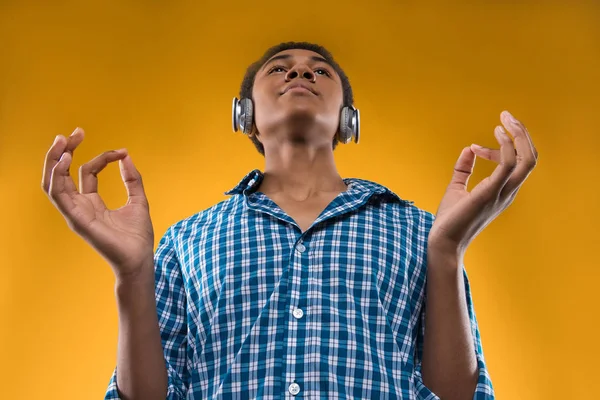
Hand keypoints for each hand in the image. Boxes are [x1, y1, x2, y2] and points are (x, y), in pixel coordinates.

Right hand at [41, 128, 154, 279]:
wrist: (140, 259)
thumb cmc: (138, 236)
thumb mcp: (138, 200)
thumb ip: (132, 179)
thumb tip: (126, 155)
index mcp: (92, 202)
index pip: (88, 171)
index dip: (103, 157)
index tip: (121, 152)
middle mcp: (80, 206)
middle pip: (62, 173)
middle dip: (65, 151)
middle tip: (75, 132)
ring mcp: (75, 213)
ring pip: (53, 182)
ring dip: (54, 160)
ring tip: (64, 141)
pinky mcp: (76, 219)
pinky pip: (58, 195)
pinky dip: (57, 176)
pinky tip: (65, 159)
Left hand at [428, 110, 537, 259]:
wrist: (443, 240)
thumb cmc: (451, 219)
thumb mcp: (456, 188)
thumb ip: (464, 169)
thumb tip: (469, 149)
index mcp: (504, 191)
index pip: (518, 163)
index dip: (501, 148)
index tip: (474, 148)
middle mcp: (508, 192)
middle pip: (531, 158)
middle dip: (522, 134)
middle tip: (507, 116)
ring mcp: (502, 193)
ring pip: (528, 160)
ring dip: (519, 135)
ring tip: (505, 119)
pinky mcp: (491, 193)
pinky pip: (510, 164)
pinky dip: (506, 146)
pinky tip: (495, 134)